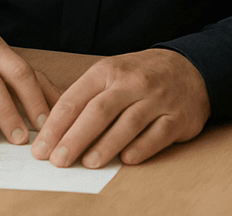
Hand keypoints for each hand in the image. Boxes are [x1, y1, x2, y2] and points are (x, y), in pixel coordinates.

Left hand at [31, 48, 209, 168]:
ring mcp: (156, 99)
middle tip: (58, 161)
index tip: (41, 148)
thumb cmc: (141, 76)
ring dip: (105, 146)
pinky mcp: (177, 117)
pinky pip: (157, 135)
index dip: (55, 126)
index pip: (75, 99)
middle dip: (74, 138)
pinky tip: (126, 160)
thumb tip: (53, 131)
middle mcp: (132, 83)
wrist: (190, 68)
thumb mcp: (111, 74)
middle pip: (98, 111)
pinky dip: (141, 148)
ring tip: (87, 163)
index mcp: (108, 71)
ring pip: (127, 124)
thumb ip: (85, 98)